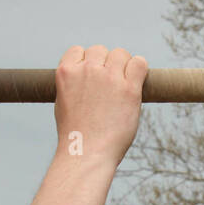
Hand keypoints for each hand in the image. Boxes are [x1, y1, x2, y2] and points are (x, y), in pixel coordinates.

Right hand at [53, 44, 148, 163]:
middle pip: (100, 50)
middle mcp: (87, 70)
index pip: (77, 51)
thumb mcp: (63, 103)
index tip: (90, 77)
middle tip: (108, 86)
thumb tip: (87, 77)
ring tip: (122, 86)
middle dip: (105, 64)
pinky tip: (137, 81)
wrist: (87, 153)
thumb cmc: (76, 135)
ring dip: (123, 66)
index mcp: (66, 73)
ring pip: (120, 54)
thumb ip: (73, 85)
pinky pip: (139, 63)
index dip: (85, 62)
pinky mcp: (129, 89)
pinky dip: (140, 68)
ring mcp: (109, 78)